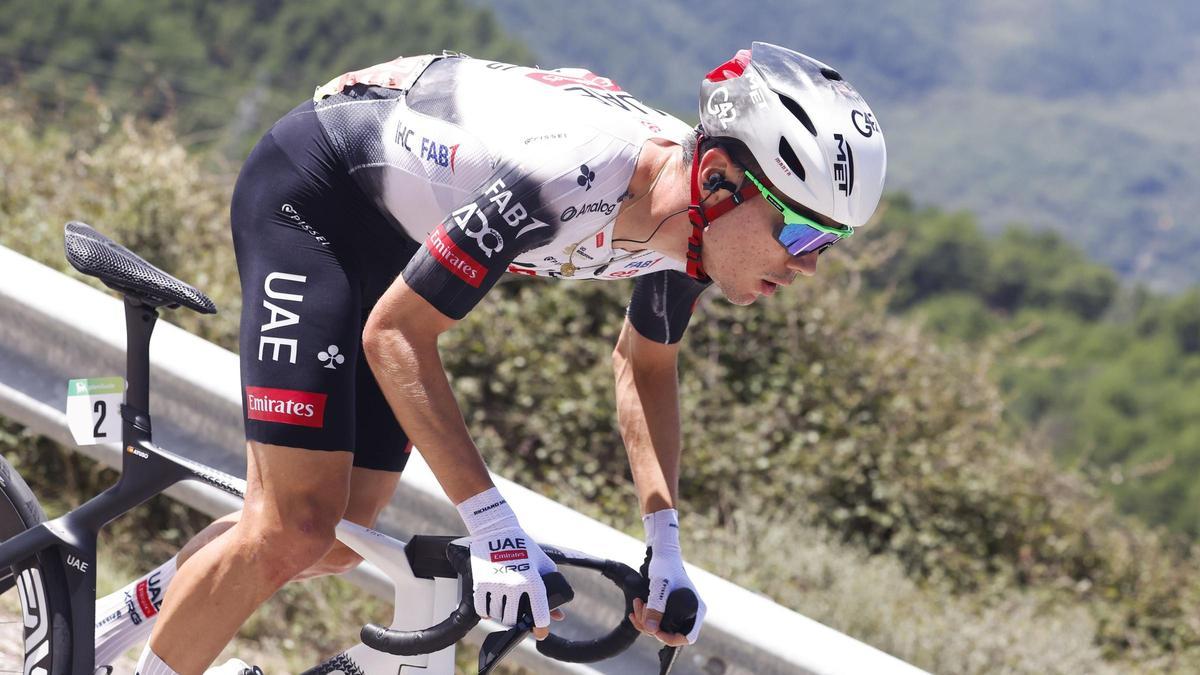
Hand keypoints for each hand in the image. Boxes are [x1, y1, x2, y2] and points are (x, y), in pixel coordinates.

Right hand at [466, 526, 560, 633]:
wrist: (497, 531)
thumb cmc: (524, 547)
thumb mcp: (543, 565)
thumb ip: (552, 590)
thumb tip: (559, 615)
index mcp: (534, 580)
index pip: (539, 613)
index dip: (541, 627)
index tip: (540, 632)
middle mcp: (515, 585)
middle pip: (514, 620)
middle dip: (517, 622)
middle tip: (518, 617)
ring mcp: (496, 585)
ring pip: (498, 616)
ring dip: (501, 615)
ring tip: (505, 607)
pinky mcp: (481, 583)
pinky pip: (482, 609)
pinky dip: (486, 613)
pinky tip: (491, 608)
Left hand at [632, 509, 707, 644]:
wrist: (662, 553)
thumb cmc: (665, 566)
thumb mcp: (659, 586)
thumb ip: (657, 607)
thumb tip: (651, 630)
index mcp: (696, 609)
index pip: (687, 637)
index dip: (669, 638)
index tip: (653, 628)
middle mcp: (692, 612)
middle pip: (671, 634)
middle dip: (652, 626)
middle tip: (640, 609)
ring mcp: (681, 611)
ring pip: (662, 627)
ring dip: (646, 620)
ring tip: (638, 604)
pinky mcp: (671, 608)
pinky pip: (658, 620)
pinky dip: (646, 616)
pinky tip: (636, 608)